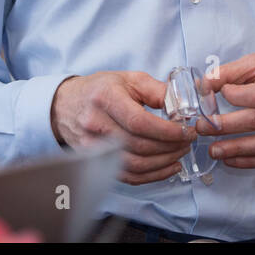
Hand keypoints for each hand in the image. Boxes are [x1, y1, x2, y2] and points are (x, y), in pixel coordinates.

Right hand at [50, 71, 194, 185]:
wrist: (66, 105)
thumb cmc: (101, 89)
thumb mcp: (130, 79)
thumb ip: (158, 90)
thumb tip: (184, 105)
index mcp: (106, 98)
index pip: (139, 122)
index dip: (166, 131)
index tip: (185, 131)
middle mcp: (96, 123)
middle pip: (139, 145)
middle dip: (170, 147)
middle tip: (188, 141)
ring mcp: (93, 146)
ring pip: (135, 164)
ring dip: (164, 162)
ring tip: (180, 153)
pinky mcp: (95, 162)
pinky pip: (127, 176)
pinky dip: (152, 176)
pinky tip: (168, 167)